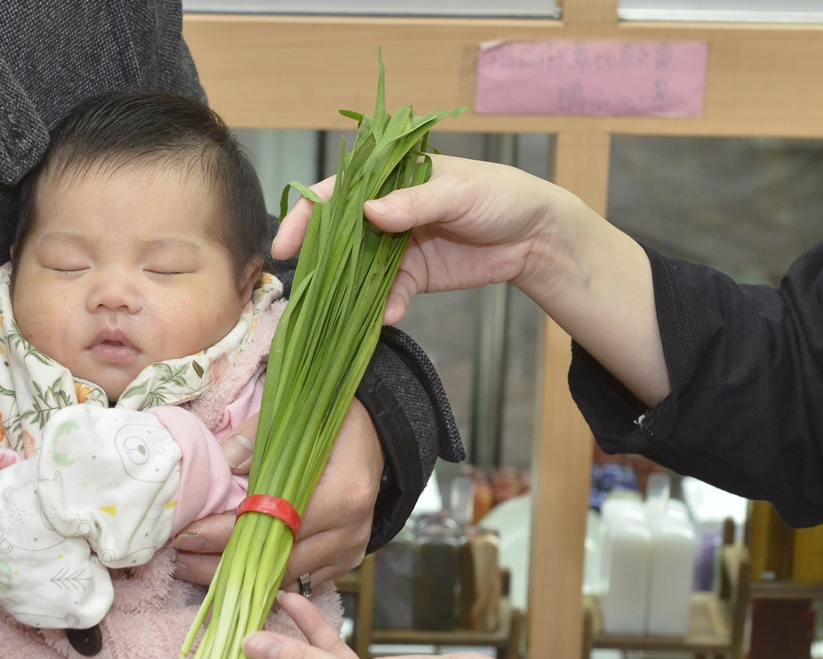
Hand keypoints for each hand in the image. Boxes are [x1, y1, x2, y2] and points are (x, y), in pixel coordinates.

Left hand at [171, 399, 380, 588]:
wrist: (379, 437)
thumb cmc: (334, 424)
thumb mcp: (298, 416)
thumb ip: (257, 436)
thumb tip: (223, 460)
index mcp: (341, 494)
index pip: (272, 526)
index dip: (225, 534)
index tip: (186, 536)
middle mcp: (349, 531)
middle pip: (277, 563)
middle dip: (223, 565)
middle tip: (179, 562)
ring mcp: (350, 550)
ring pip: (287, 580)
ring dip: (239, 578)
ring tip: (195, 569)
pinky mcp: (346, 560)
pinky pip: (301, 581)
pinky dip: (265, 580)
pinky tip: (231, 572)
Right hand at [272, 157, 573, 326]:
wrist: (537, 236)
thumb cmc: (501, 195)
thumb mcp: (460, 192)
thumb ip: (414, 202)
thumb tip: (370, 212)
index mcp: (391, 178)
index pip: (338, 192)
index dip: (307, 215)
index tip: (285, 243)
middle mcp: (387, 211)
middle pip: (339, 235)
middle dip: (319, 260)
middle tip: (299, 284)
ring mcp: (397, 246)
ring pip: (359, 270)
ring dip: (349, 291)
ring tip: (338, 310)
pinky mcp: (413, 277)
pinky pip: (388, 294)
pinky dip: (385, 307)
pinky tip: (388, 316)